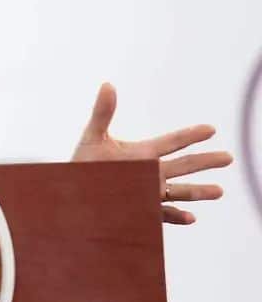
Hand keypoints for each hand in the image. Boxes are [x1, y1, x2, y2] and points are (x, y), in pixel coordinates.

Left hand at [71, 83, 232, 224]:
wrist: (71, 190)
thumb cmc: (81, 162)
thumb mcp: (92, 136)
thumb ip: (102, 112)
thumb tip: (107, 84)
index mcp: (142, 154)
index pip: (172, 142)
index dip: (191, 135)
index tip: (211, 129)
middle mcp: (149, 173)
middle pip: (183, 166)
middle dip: (206, 161)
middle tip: (229, 157)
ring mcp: (147, 193)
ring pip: (179, 192)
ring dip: (198, 192)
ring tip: (219, 191)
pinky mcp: (141, 212)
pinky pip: (163, 215)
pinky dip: (176, 215)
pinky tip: (190, 217)